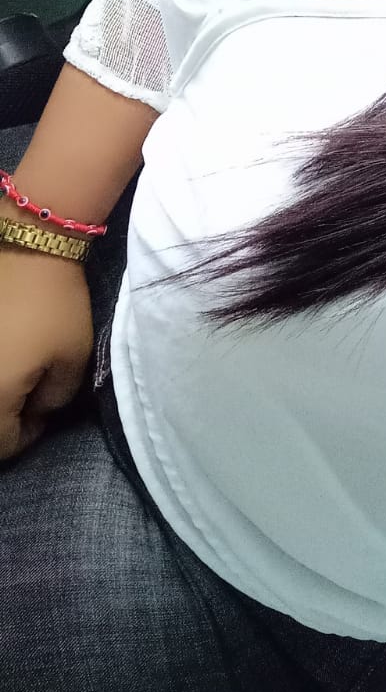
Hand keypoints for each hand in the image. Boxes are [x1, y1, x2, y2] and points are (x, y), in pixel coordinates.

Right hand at [0, 244, 93, 459]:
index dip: (27, 435)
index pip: (3, 445)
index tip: (44, 410)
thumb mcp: (73, 358)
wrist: (26, 246)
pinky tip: (2, 350)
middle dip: (4, 416)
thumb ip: (54, 399)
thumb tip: (36, 409)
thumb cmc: (54, 304)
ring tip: (14, 371)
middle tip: (27, 395)